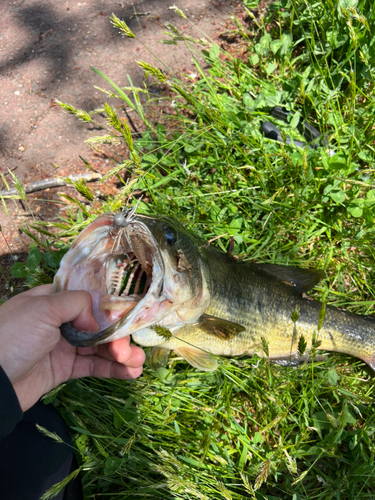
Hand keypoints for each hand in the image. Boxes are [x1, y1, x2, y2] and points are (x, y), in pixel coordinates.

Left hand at [0, 284, 144, 410]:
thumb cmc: (14, 337)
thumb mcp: (43, 308)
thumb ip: (76, 303)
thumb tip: (95, 319)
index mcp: (52, 301)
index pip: (88, 299)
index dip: (109, 308)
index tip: (127, 317)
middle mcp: (59, 321)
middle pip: (97, 325)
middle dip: (117, 336)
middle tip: (129, 350)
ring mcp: (62, 346)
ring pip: (98, 347)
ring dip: (120, 354)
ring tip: (138, 363)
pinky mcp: (64, 370)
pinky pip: (92, 367)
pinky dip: (112, 369)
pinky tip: (131, 372)